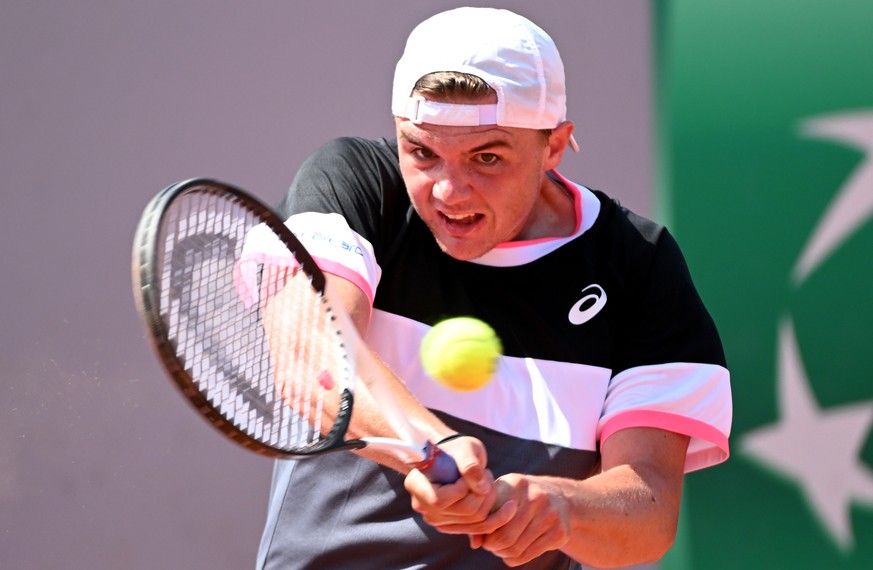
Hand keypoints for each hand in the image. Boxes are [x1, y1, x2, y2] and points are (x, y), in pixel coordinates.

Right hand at [404, 436, 495, 525]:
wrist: (455, 458)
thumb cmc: (457, 449)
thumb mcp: (464, 448)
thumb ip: (470, 464)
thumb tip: (481, 488)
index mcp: (416, 484)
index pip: (440, 500)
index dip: (462, 488)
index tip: (471, 472)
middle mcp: (422, 505)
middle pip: (461, 511)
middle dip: (481, 492)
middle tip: (487, 474)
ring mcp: (435, 518)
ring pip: (473, 521)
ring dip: (488, 500)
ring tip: (487, 481)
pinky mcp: (450, 525)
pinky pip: (478, 527)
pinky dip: (493, 514)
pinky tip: (495, 496)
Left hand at [428, 474, 572, 566]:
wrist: (560, 497)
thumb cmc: (520, 498)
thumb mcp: (502, 496)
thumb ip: (484, 515)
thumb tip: (474, 543)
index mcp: (515, 484)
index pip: (491, 518)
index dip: (484, 532)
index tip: (484, 534)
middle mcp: (535, 496)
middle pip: (504, 537)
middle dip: (493, 546)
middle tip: (491, 546)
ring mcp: (550, 514)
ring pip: (516, 548)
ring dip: (504, 554)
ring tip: (502, 549)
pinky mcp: (560, 531)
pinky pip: (529, 555)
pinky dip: (517, 559)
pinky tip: (514, 553)